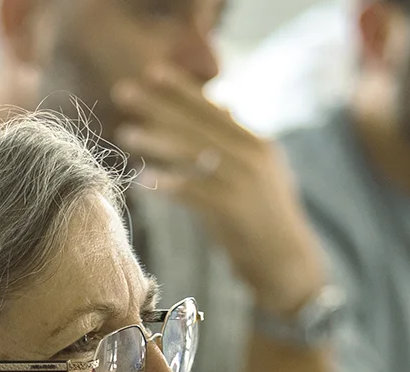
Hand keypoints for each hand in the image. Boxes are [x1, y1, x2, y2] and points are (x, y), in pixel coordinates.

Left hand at [111, 65, 327, 315]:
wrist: (286, 261)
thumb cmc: (263, 217)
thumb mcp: (258, 170)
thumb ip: (237, 139)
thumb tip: (224, 102)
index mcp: (257, 142)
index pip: (213, 108)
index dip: (181, 90)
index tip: (151, 72)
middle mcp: (253, 154)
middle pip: (198, 124)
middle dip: (159, 106)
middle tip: (123, 92)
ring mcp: (244, 180)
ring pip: (193, 154)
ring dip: (157, 142)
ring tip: (124, 132)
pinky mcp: (233, 209)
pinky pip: (193, 191)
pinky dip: (168, 184)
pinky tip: (142, 178)